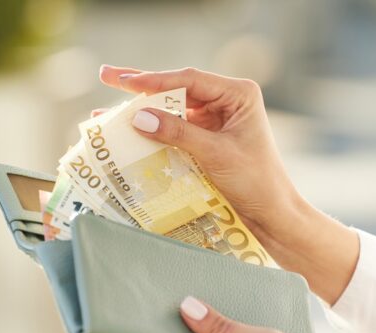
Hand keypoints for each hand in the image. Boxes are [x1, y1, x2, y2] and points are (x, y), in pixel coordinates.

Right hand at [98, 65, 299, 241]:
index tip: (125, 82)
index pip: (189, 80)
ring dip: (141, 110)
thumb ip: (178, 133)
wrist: (271, 213)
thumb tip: (138, 116)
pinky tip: (126, 130)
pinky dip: (151, 130)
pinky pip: (174, 129)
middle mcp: (226, 100)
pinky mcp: (206, 138)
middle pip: (176, 88)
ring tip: (104, 106)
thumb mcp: (215, 154)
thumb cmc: (255, 181)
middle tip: (106, 75)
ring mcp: (215, 119)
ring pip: (171, 109)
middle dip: (141, 85)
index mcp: (238, 93)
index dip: (155, 80)